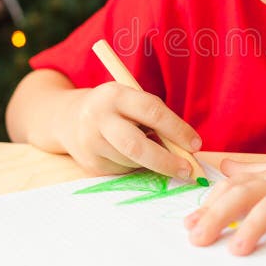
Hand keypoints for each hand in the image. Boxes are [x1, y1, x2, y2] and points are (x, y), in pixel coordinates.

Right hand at [60, 81, 201, 176]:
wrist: (69, 118)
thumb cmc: (115, 108)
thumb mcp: (131, 101)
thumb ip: (155, 119)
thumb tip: (186, 149)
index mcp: (115, 95)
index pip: (152, 111)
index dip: (177, 129)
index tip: (196, 144)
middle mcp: (98, 118)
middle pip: (136, 146)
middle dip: (166, 161)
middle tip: (188, 170)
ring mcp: (91, 143)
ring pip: (133, 161)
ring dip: (153, 163)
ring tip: (158, 154)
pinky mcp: (90, 164)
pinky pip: (124, 171)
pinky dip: (137, 167)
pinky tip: (133, 157)